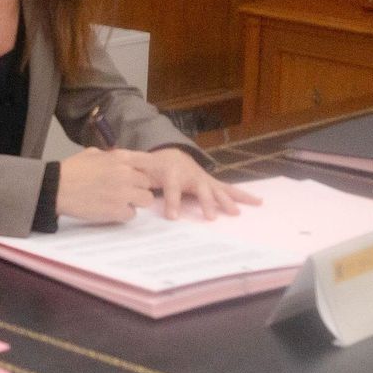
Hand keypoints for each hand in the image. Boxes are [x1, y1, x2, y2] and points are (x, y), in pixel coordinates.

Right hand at [56, 148, 155, 223]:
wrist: (57, 188)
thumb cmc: (71, 170)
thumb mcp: (92, 154)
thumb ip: (111, 157)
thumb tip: (121, 161)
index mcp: (120, 158)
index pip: (148, 161)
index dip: (148, 169)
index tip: (143, 175)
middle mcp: (125, 174)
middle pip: (147, 183)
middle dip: (138, 187)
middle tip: (124, 191)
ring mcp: (123, 193)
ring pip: (145, 200)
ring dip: (135, 201)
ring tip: (119, 202)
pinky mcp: (117, 210)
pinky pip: (132, 215)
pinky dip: (123, 214)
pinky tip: (111, 210)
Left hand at [130, 147, 262, 219]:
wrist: (172, 155)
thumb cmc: (154, 164)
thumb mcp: (140, 163)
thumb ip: (128, 163)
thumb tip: (114, 159)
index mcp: (173, 172)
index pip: (172, 188)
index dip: (172, 201)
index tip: (172, 217)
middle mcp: (191, 175)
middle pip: (200, 189)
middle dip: (205, 203)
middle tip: (209, 217)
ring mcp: (204, 180)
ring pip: (217, 190)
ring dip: (226, 201)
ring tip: (234, 214)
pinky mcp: (212, 184)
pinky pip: (229, 190)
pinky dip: (243, 196)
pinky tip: (258, 202)